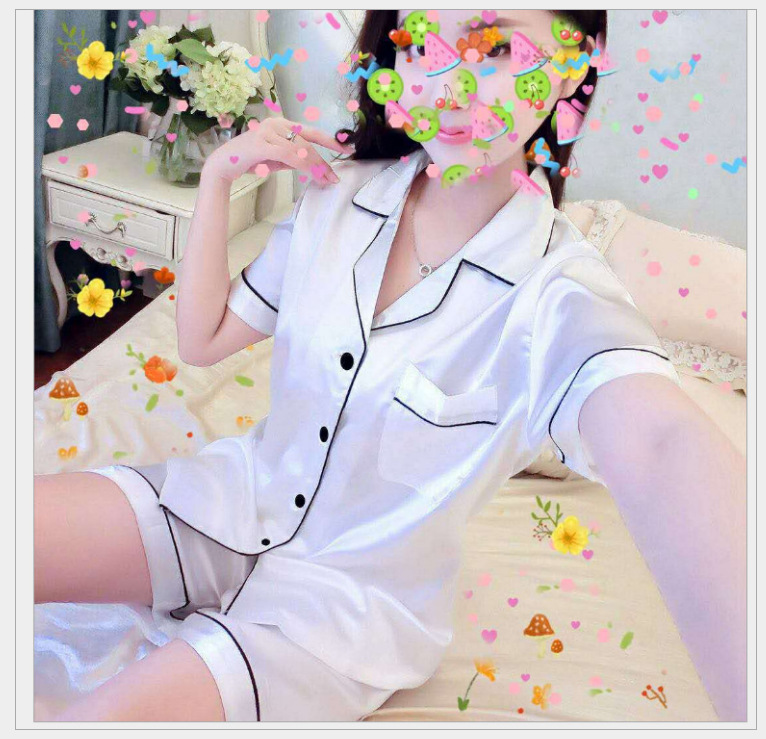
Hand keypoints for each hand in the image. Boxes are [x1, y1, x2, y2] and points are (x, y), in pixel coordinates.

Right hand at [202, 117, 351, 185]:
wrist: (224, 164)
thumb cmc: (250, 161)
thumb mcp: (277, 159)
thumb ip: (294, 158)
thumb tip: (315, 167)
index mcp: (282, 124)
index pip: (311, 131)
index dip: (330, 140)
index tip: (347, 149)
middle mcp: (277, 123)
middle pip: (308, 142)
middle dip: (323, 161)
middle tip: (334, 177)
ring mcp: (269, 131)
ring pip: (301, 149)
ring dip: (316, 167)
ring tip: (325, 181)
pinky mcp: (263, 142)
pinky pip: (289, 155)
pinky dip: (303, 165)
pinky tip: (311, 175)